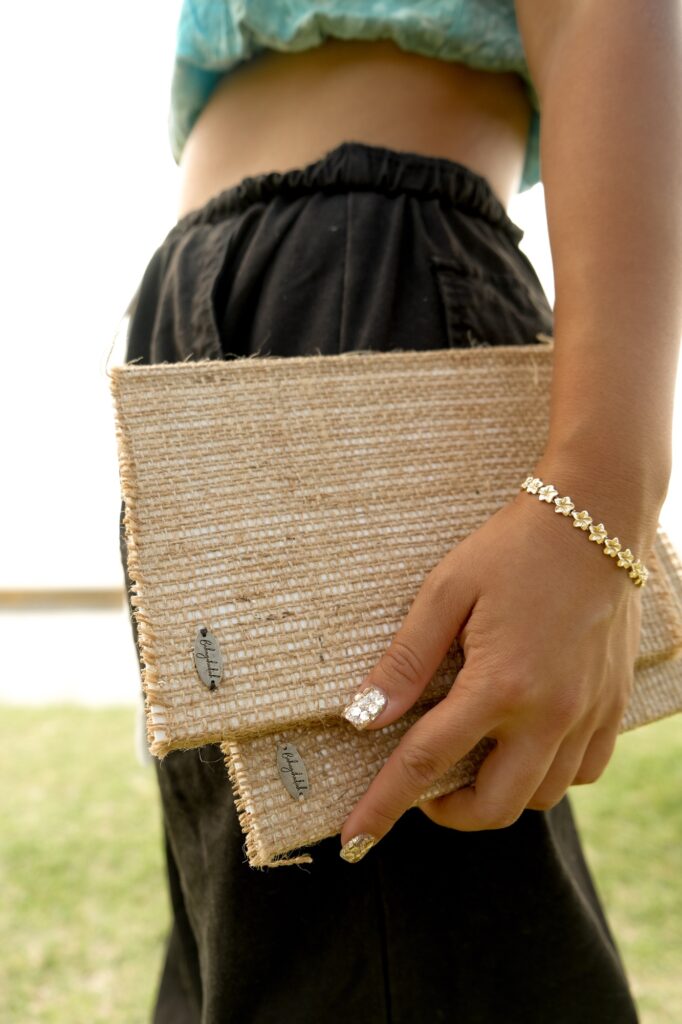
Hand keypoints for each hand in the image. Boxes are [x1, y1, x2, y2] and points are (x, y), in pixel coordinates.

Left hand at [338, 480, 642, 858]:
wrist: (597, 518)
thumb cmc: (513, 548)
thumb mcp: (445, 592)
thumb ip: (406, 661)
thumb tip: (364, 716)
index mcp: (500, 685)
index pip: (426, 765)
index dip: (384, 807)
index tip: (353, 841)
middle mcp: (550, 713)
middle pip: (493, 805)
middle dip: (447, 812)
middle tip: (422, 787)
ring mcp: (588, 714)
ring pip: (541, 797)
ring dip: (498, 793)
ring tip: (472, 757)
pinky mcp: (614, 705)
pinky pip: (584, 772)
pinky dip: (548, 775)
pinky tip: (525, 742)